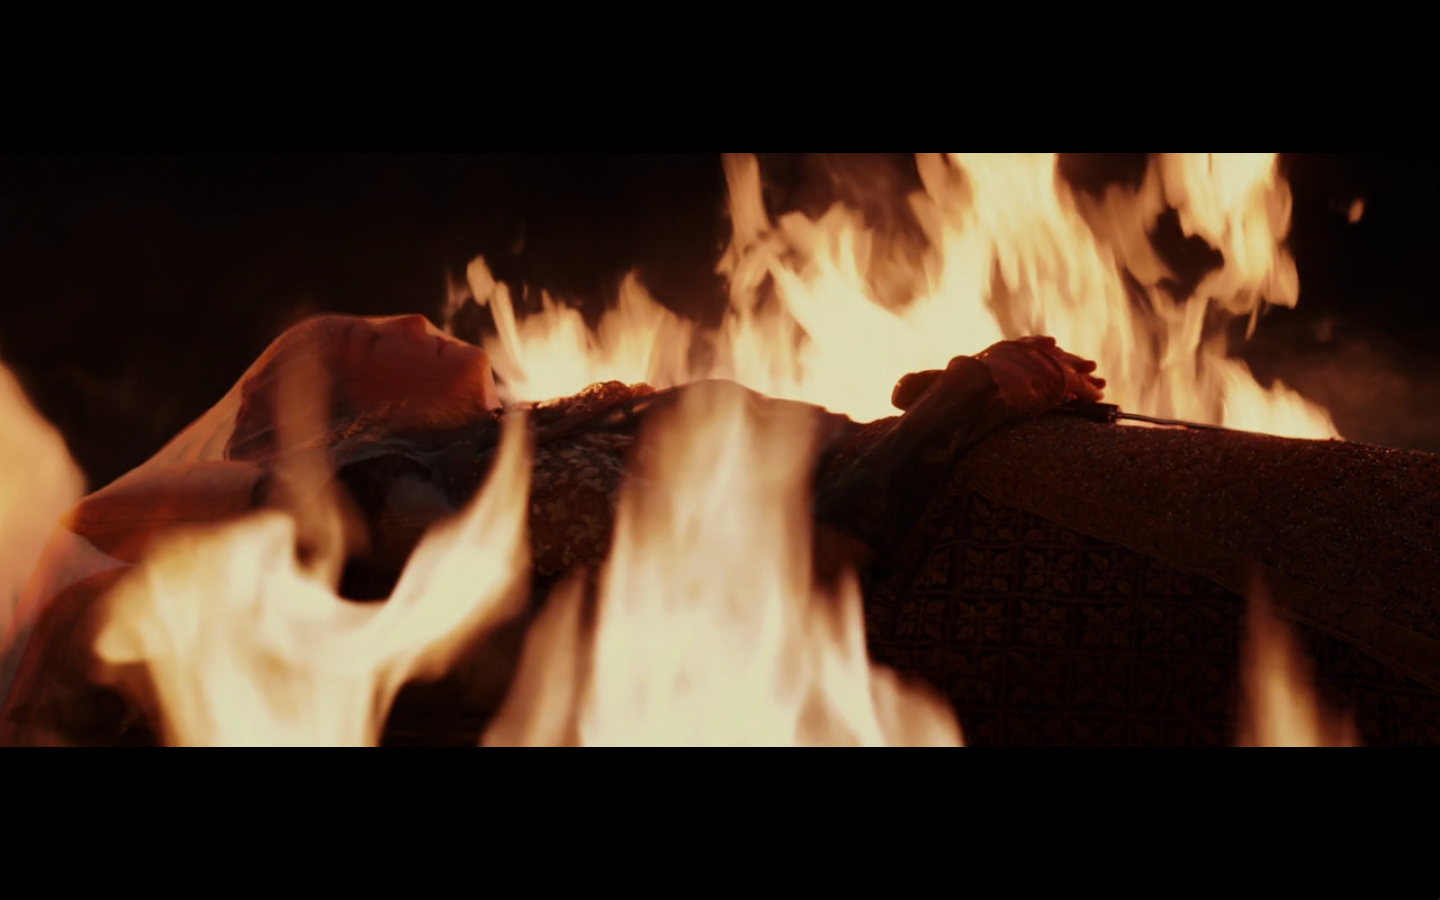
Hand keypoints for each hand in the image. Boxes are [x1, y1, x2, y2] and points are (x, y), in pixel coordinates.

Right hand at [892, 337, 1105, 414]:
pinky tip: (1099, 394)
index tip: (1048, 344)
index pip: (1016, 347)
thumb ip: (921, 390)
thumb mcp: (933, 390)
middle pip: (1046, 357)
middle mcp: (1019, 359)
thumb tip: (895, 394)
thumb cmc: (951, 390)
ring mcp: (1037, 371)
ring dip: (1081, 375)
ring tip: (1100, 383)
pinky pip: (1074, 388)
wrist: (975, 389)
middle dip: (1066, 361)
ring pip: (1064, 370)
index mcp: (994, 356)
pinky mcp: (1054, 386)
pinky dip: (1086, 391)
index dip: (1031, 346)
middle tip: (1086, 365)